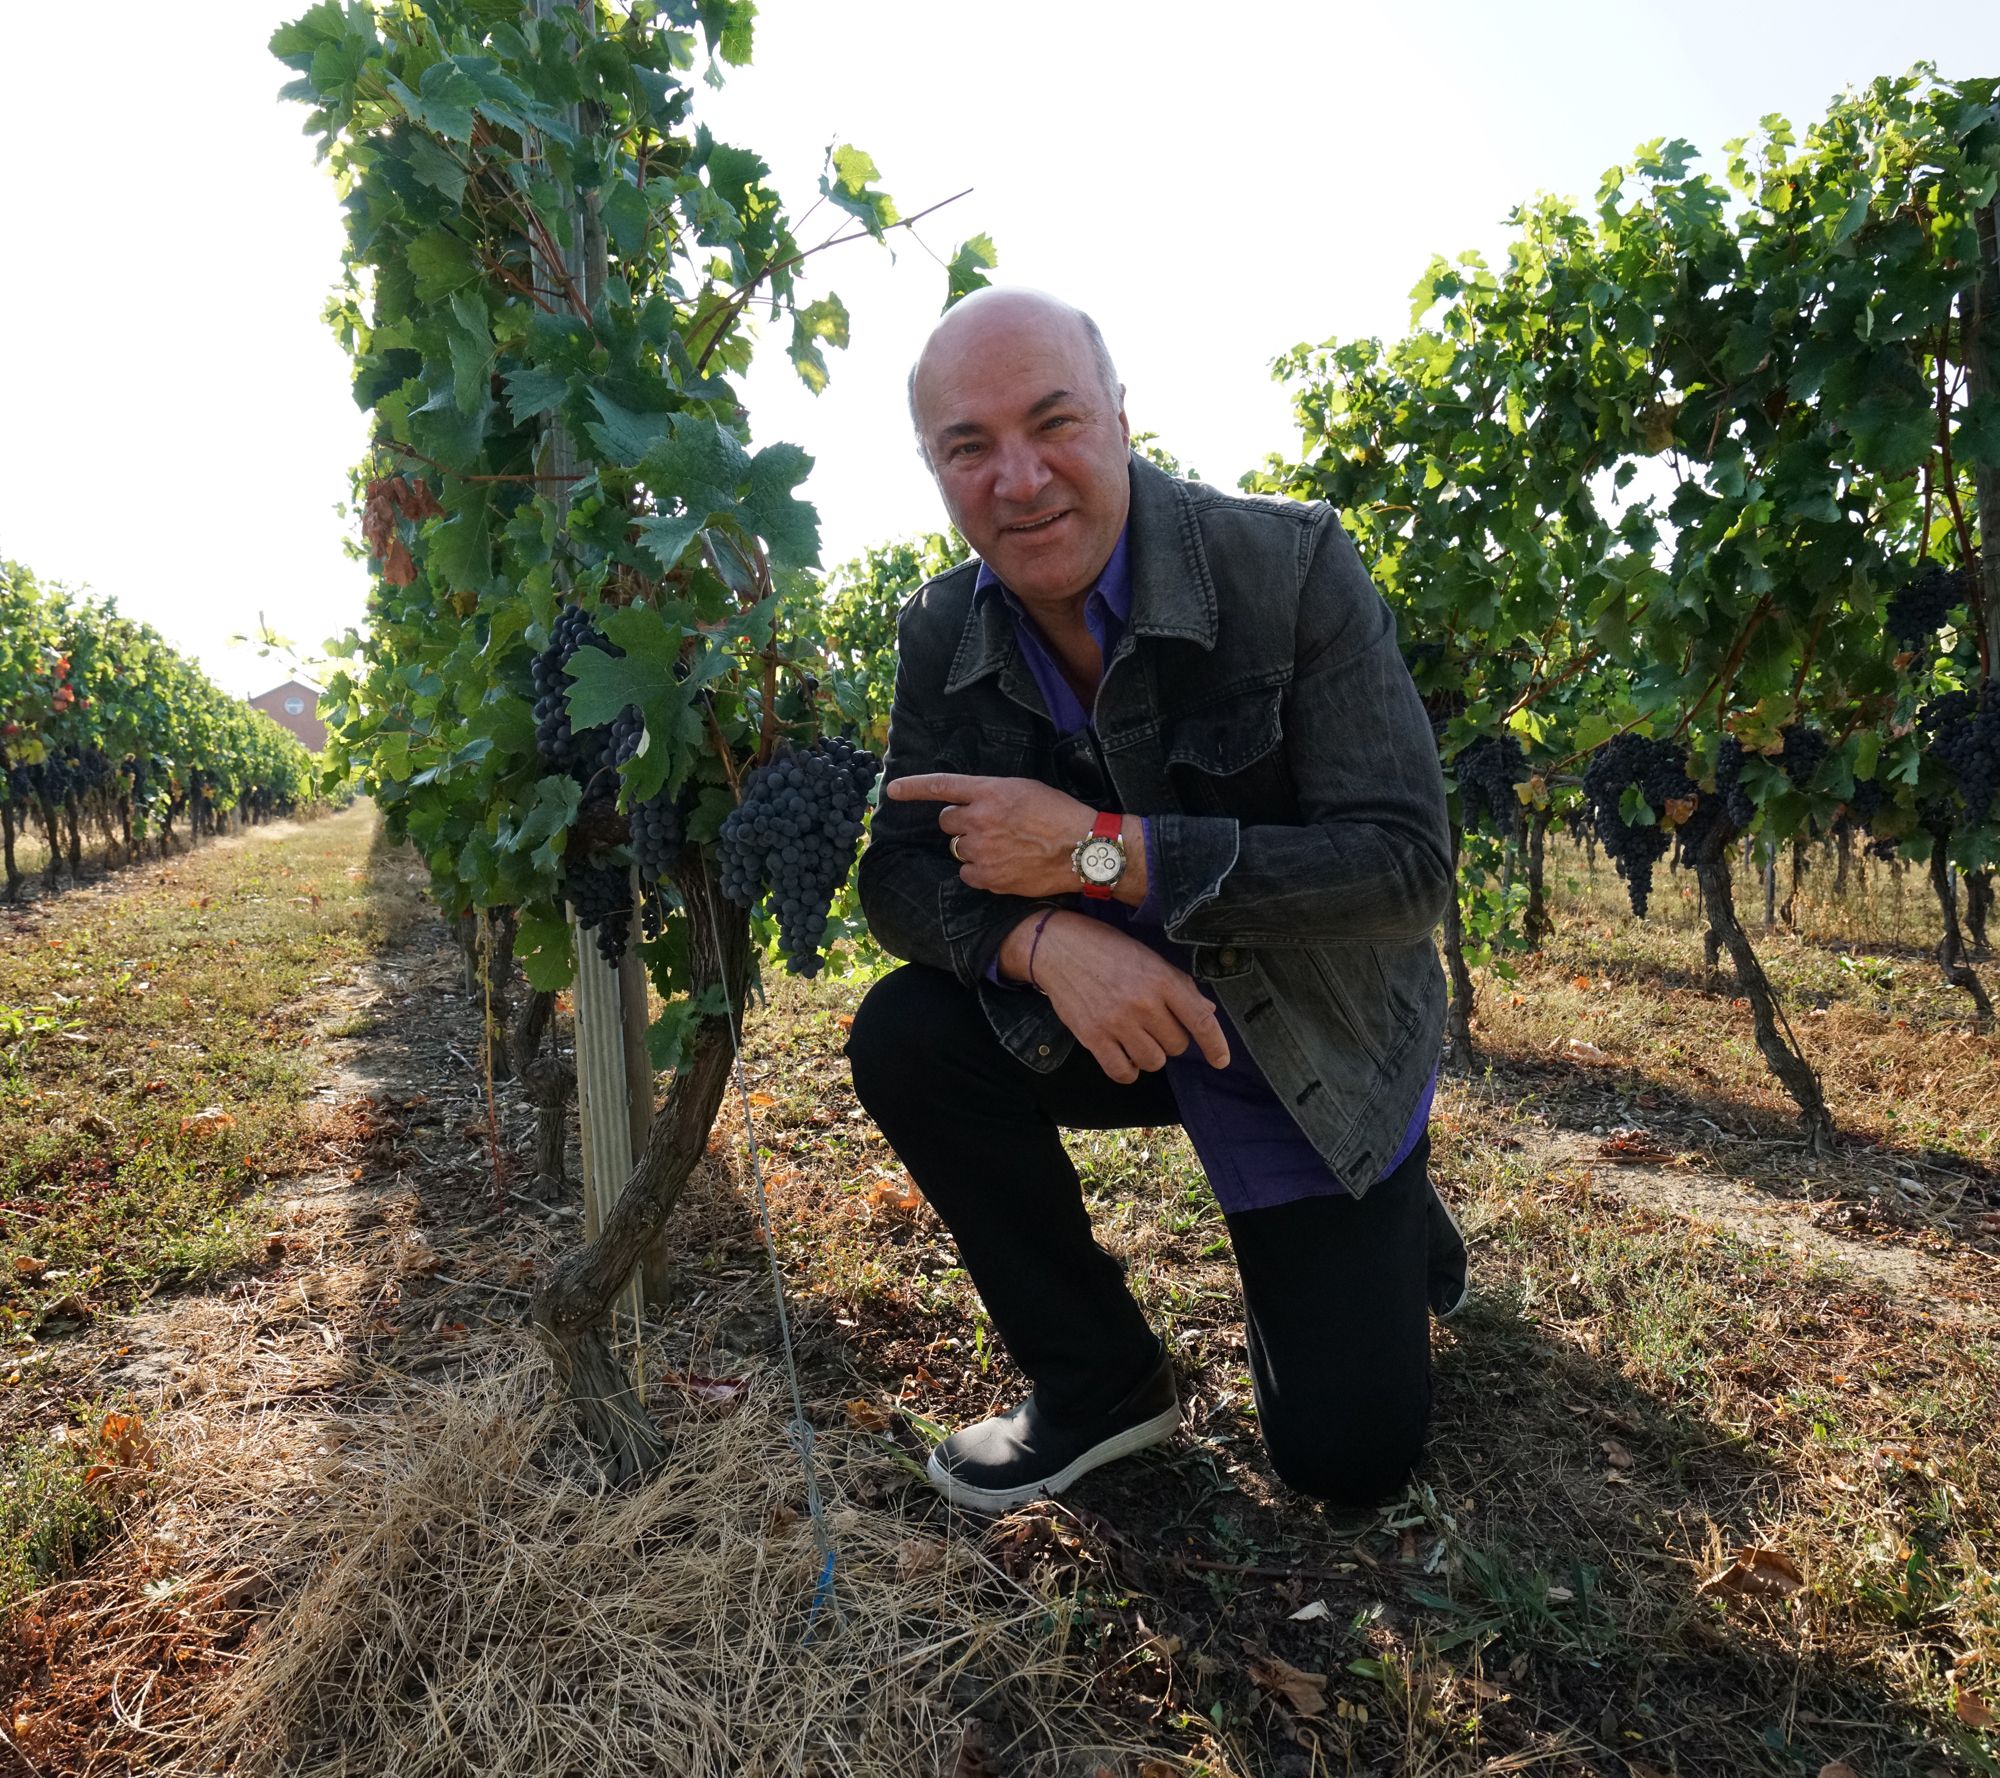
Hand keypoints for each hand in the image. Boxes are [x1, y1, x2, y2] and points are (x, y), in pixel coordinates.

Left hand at [888, 771, 1147, 902]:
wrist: (1082, 849)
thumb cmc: (1059, 815)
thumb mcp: (1025, 790)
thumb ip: (993, 795)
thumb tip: (972, 804)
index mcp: (990, 791)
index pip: (941, 786)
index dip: (913, 787)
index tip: (891, 790)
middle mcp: (980, 818)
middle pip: (947, 822)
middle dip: (961, 823)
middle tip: (988, 828)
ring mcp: (982, 849)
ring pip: (958, 848)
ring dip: (973, 847)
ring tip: (1004, 848)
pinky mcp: (988, 877)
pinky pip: (968, 874)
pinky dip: (981, 872)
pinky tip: (1004, 867)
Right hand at [1002, 911, 1229, 1081]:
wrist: (1059, 948)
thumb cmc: (1108, 950)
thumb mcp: (1149, 959)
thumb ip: (1179, 986)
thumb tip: (1206, 1011)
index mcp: (1161, 979)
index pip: (1200, 1020)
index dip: (1216, 1045)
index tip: (1221, 1061)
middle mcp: (1142, 1003)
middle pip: (1177, 1045)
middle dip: (1170, 1038)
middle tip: (1153, 1022)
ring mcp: (1117, 1022)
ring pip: (1154, 1062)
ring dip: (1149, 1054)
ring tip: (1136, 1036)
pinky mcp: (1093, 1037)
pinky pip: (1123, 1072)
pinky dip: (1128, 1070)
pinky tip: (1124, 1054)